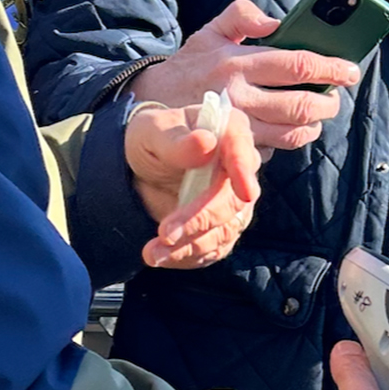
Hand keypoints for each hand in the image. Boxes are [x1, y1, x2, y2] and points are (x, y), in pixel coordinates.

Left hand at [125, 100, 260, 268]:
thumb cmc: (152, 138)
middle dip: (200, 220)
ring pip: (225, 231)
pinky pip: (213, 250)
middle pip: (233, 201)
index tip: (245, 191)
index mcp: (229, 132)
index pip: (242, 149)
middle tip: (165, 233)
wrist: (143, 167)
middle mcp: (241, 167)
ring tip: (153, 252)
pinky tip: (161, 256)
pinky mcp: (222, 227)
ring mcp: (234, 201)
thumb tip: (205, 143)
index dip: (244, 170)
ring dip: (190, 246)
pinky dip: (187, 257)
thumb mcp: (153, 133)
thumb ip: (176, 142)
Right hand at [130, 0, 362, 152]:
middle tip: (336, 96)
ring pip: (292, 133)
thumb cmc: (189, 66)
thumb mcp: (209, 31)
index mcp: (236, 63)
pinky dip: (287, 140)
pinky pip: (273, 149)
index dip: (330, 68)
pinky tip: (290, 128)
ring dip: (313, 124)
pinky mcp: (233, 151)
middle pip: (301, 105)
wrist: (150, 106)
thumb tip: (275, 21)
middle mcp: (238, 98)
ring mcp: (236, 129)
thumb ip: (241, 15)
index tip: (350, 70)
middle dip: (328, 102)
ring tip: (317, 113)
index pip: (297, 65)